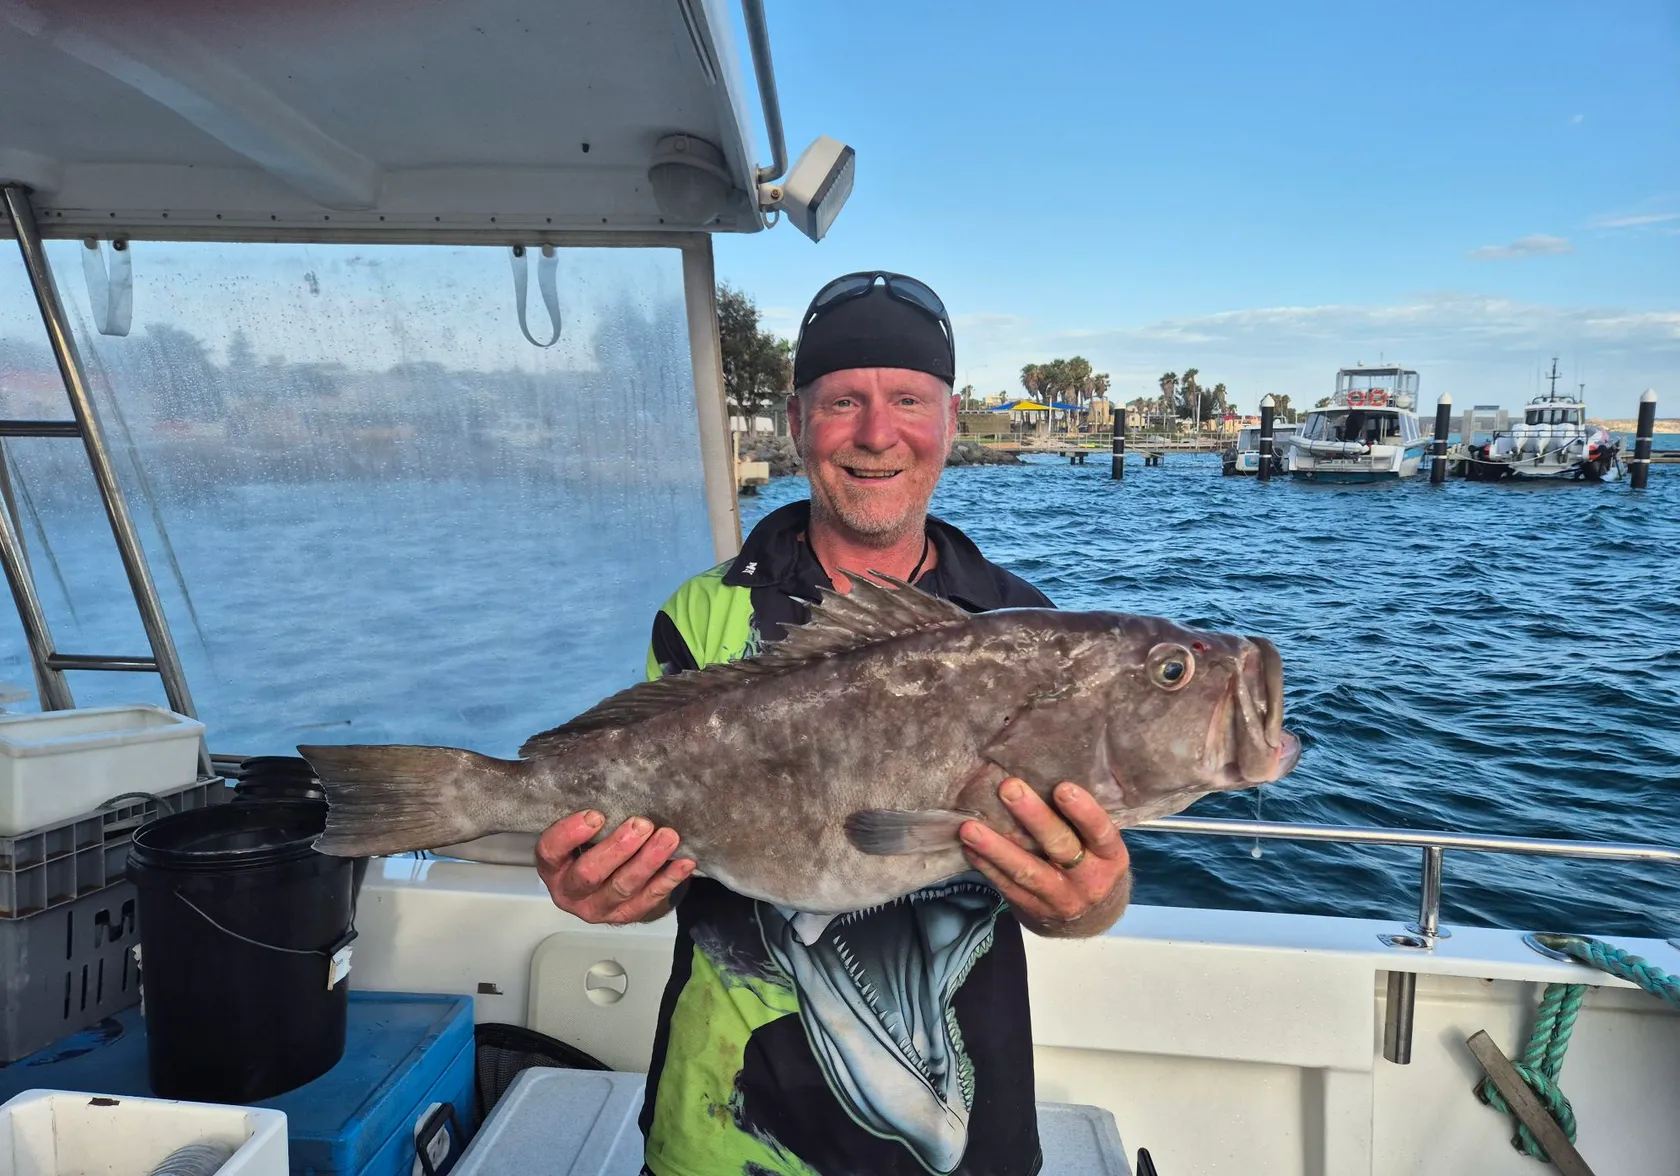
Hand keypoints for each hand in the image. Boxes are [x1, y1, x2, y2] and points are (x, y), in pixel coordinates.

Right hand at [535, 810, 693, 924]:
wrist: (606, 879)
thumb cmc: (591, 841)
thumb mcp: (580, 827)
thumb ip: (587, 808)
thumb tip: (606, 762)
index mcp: (553, 866)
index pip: (551, 851)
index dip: (570, 834)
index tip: (595, 815)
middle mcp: (570, 891)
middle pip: (590, 874)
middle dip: (618, 848)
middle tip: (642, 824)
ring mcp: (599, 907)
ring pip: (623, 887)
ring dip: (648, 861)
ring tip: (668, 837)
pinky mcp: (625, 916)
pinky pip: (649, 900)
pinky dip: (668, 880)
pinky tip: (684, 862)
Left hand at [959, 779, 1130, 936]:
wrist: (1094, 919)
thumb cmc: (1094, 863)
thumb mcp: (1102, 846)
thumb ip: (1081, 820)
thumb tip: (1045, 773)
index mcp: (1111, 857)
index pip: (1100, 832)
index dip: (1083, 812)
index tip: (1062, 787)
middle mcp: (1089, 880)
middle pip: (1060, 847)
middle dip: (1033, 817)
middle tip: (1008, 788)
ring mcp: (1060, 898)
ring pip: (1027, 871)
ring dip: (995, 848)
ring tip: (970, 828)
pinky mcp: (1035, 909)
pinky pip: (1008, 886)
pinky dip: (987, 866)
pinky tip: (969, 848)